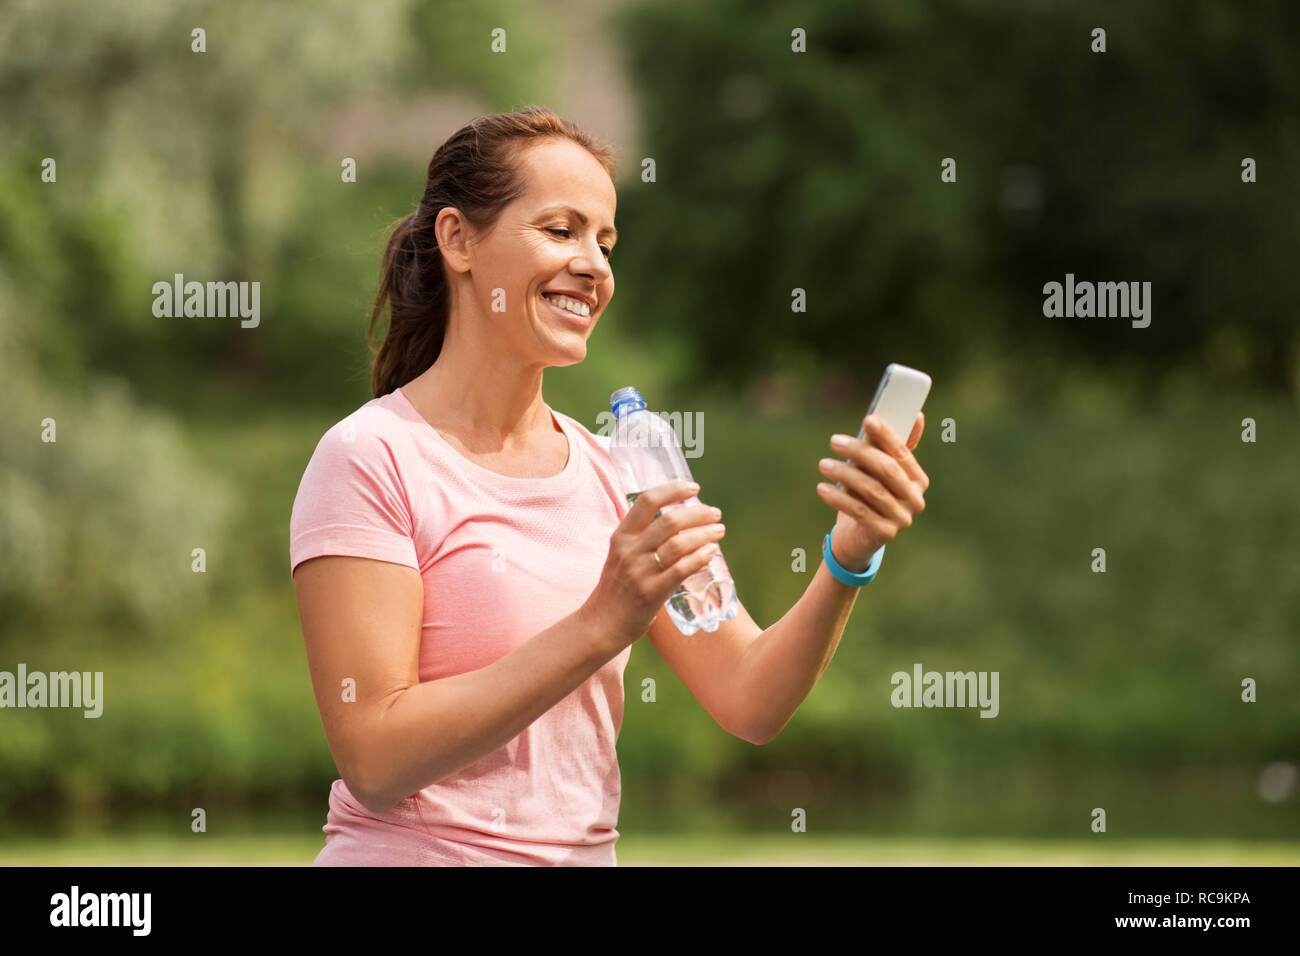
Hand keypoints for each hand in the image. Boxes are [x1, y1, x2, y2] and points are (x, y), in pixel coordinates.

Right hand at [580, 480, 726, 648]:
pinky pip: (681, 570)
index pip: (647, 501)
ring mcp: (640, 572)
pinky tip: (712, 552)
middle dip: (698, 513)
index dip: (673, 489)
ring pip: (679, 544)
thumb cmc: (616, 589)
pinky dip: (700, 558)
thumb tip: (678, 520)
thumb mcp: (621, 555)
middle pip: (670, 520)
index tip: (694, 488)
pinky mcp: (651, 593)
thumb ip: (641, 538)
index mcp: (621, 536)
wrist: (601, 623)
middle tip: (715, 514)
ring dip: (705, 534)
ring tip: (719, 531)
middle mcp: (630, 550)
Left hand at [815, 412, 928, 570]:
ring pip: (872, 490)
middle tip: (834, 440)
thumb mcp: (875, 472)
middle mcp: (915, 499)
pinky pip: (859, 511)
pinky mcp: (885, 534)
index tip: (868, 419)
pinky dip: (839, 498)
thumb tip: (917, 415)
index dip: (886, 435)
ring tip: (823, 464)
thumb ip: (888, 447)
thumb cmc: (866, 497)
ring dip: (844, 473)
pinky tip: (822, 488)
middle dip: (860, 451)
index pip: (902, 453)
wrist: (856, 538)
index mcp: (917, 480)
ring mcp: (902, 518)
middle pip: (887, 469)